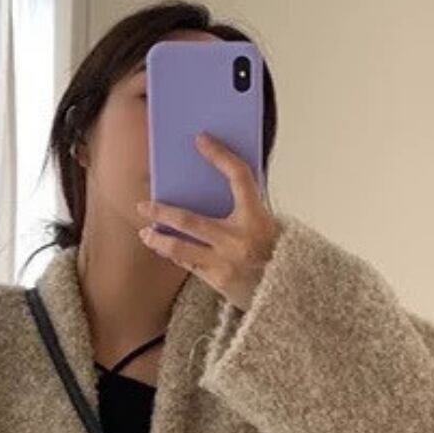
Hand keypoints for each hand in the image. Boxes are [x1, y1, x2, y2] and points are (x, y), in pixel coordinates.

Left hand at [135, 131, 281, 310]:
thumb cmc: (277, 254)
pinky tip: (163, 249)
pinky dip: (174, 255)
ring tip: (145, 233)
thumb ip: (246, 208)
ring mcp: (226, 261)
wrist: (289, 292)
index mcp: (258, 217)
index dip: (220, 155)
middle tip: (144, 205)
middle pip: (190, 220)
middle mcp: (239, 239)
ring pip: (180, 248)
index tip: (201, 140)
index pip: (239, 176)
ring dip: (159, 239)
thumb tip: (213, 187)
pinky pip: (188, 264)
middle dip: (162, 212)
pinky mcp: (218, 281)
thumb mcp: (269, 225)